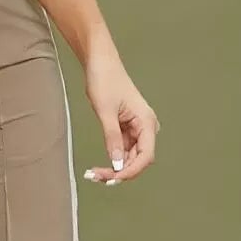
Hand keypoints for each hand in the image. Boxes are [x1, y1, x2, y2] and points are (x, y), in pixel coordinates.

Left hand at [81, 38, 158, 184]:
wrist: (100, 62)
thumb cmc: (104, 80)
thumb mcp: (105, 112)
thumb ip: (112, 138)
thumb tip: (117, 164)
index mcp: (147, 122)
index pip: (145, 156)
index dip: (130, 171)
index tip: (112, 179)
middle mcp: (146, 127)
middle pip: (138, 159)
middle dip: (120, 171)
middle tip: (96, 177)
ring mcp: (137, 128)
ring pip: (129, 157)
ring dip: (114, 167)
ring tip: (93, 174)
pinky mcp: (127, 128)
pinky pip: (123, 149)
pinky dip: (112, 158)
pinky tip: (99, 166)